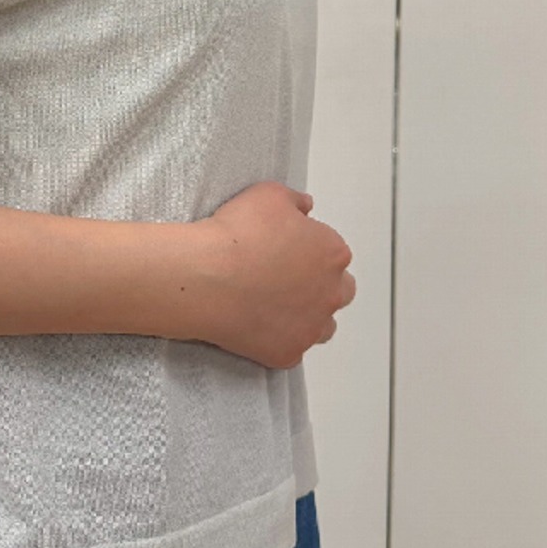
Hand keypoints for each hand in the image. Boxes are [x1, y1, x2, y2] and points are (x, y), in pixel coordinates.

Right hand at [193, 181, 355, 367]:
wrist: (206, 276)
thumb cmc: (237, 234)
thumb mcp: (268, 194)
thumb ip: (295, 200)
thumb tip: (305, 207)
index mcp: (332, 253)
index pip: (333, 253)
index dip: (309, 249)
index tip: (285, 248)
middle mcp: (331, 293)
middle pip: (340, 291)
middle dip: (319, 284)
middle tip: (285, 278)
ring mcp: (311, 327)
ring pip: (322, 326)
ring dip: (306, 316)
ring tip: (274, 305)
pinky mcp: (288, 352)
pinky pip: (291, 348)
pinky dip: (278, 338)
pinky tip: (257, 325)